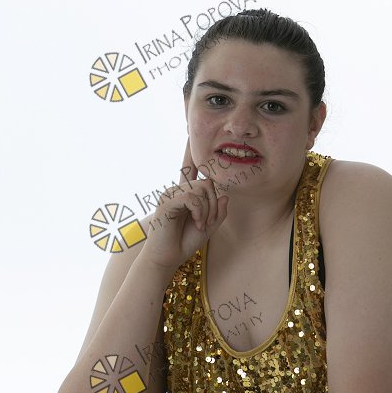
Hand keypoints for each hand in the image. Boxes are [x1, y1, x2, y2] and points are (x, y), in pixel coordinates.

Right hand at [140, 137, 229, 273]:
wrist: (166, 259)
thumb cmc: (184, 243)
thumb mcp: (208, 227)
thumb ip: (218, 212)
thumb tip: (225, 196)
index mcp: (185, 194)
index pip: (193, 171)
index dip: (192, 155)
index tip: (188, 133)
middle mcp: (176, 190)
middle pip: (207, 183)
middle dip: (214, 204)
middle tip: (208, 222)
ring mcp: (170, 195)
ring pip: (201, 189)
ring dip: (208, 210)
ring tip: (201, 225)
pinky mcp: (166, 202)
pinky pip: (192, 198)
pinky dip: (200, 211)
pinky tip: (197, 223)